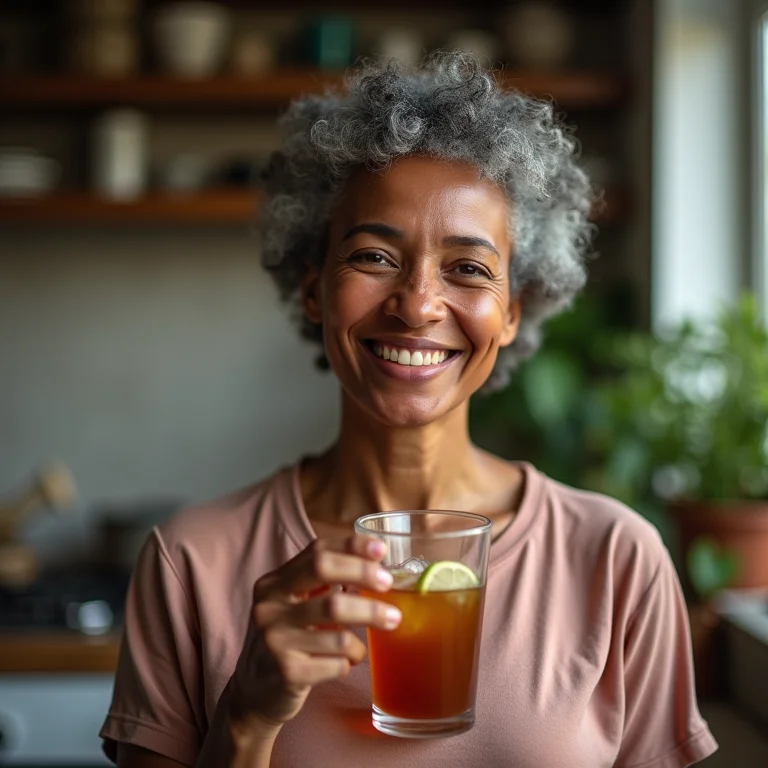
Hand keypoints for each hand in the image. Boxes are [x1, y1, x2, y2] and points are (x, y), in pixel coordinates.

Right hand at [229, 536, 399, 729]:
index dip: (351, 546)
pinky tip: (345, 662)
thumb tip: (377, 560)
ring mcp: (275, 639)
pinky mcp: (287, 672)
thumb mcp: (297, 604)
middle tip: (389, 585)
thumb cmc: (290, 639)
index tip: (382, 550)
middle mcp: (269, 606)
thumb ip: (325, 581)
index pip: (316, 552)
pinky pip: (338, 662)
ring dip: (367, 626)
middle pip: (323, 574)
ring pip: (338, 626)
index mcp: (274, 582)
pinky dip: (351, 660)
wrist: (255, 693)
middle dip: (363, 575)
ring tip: (374, 632)